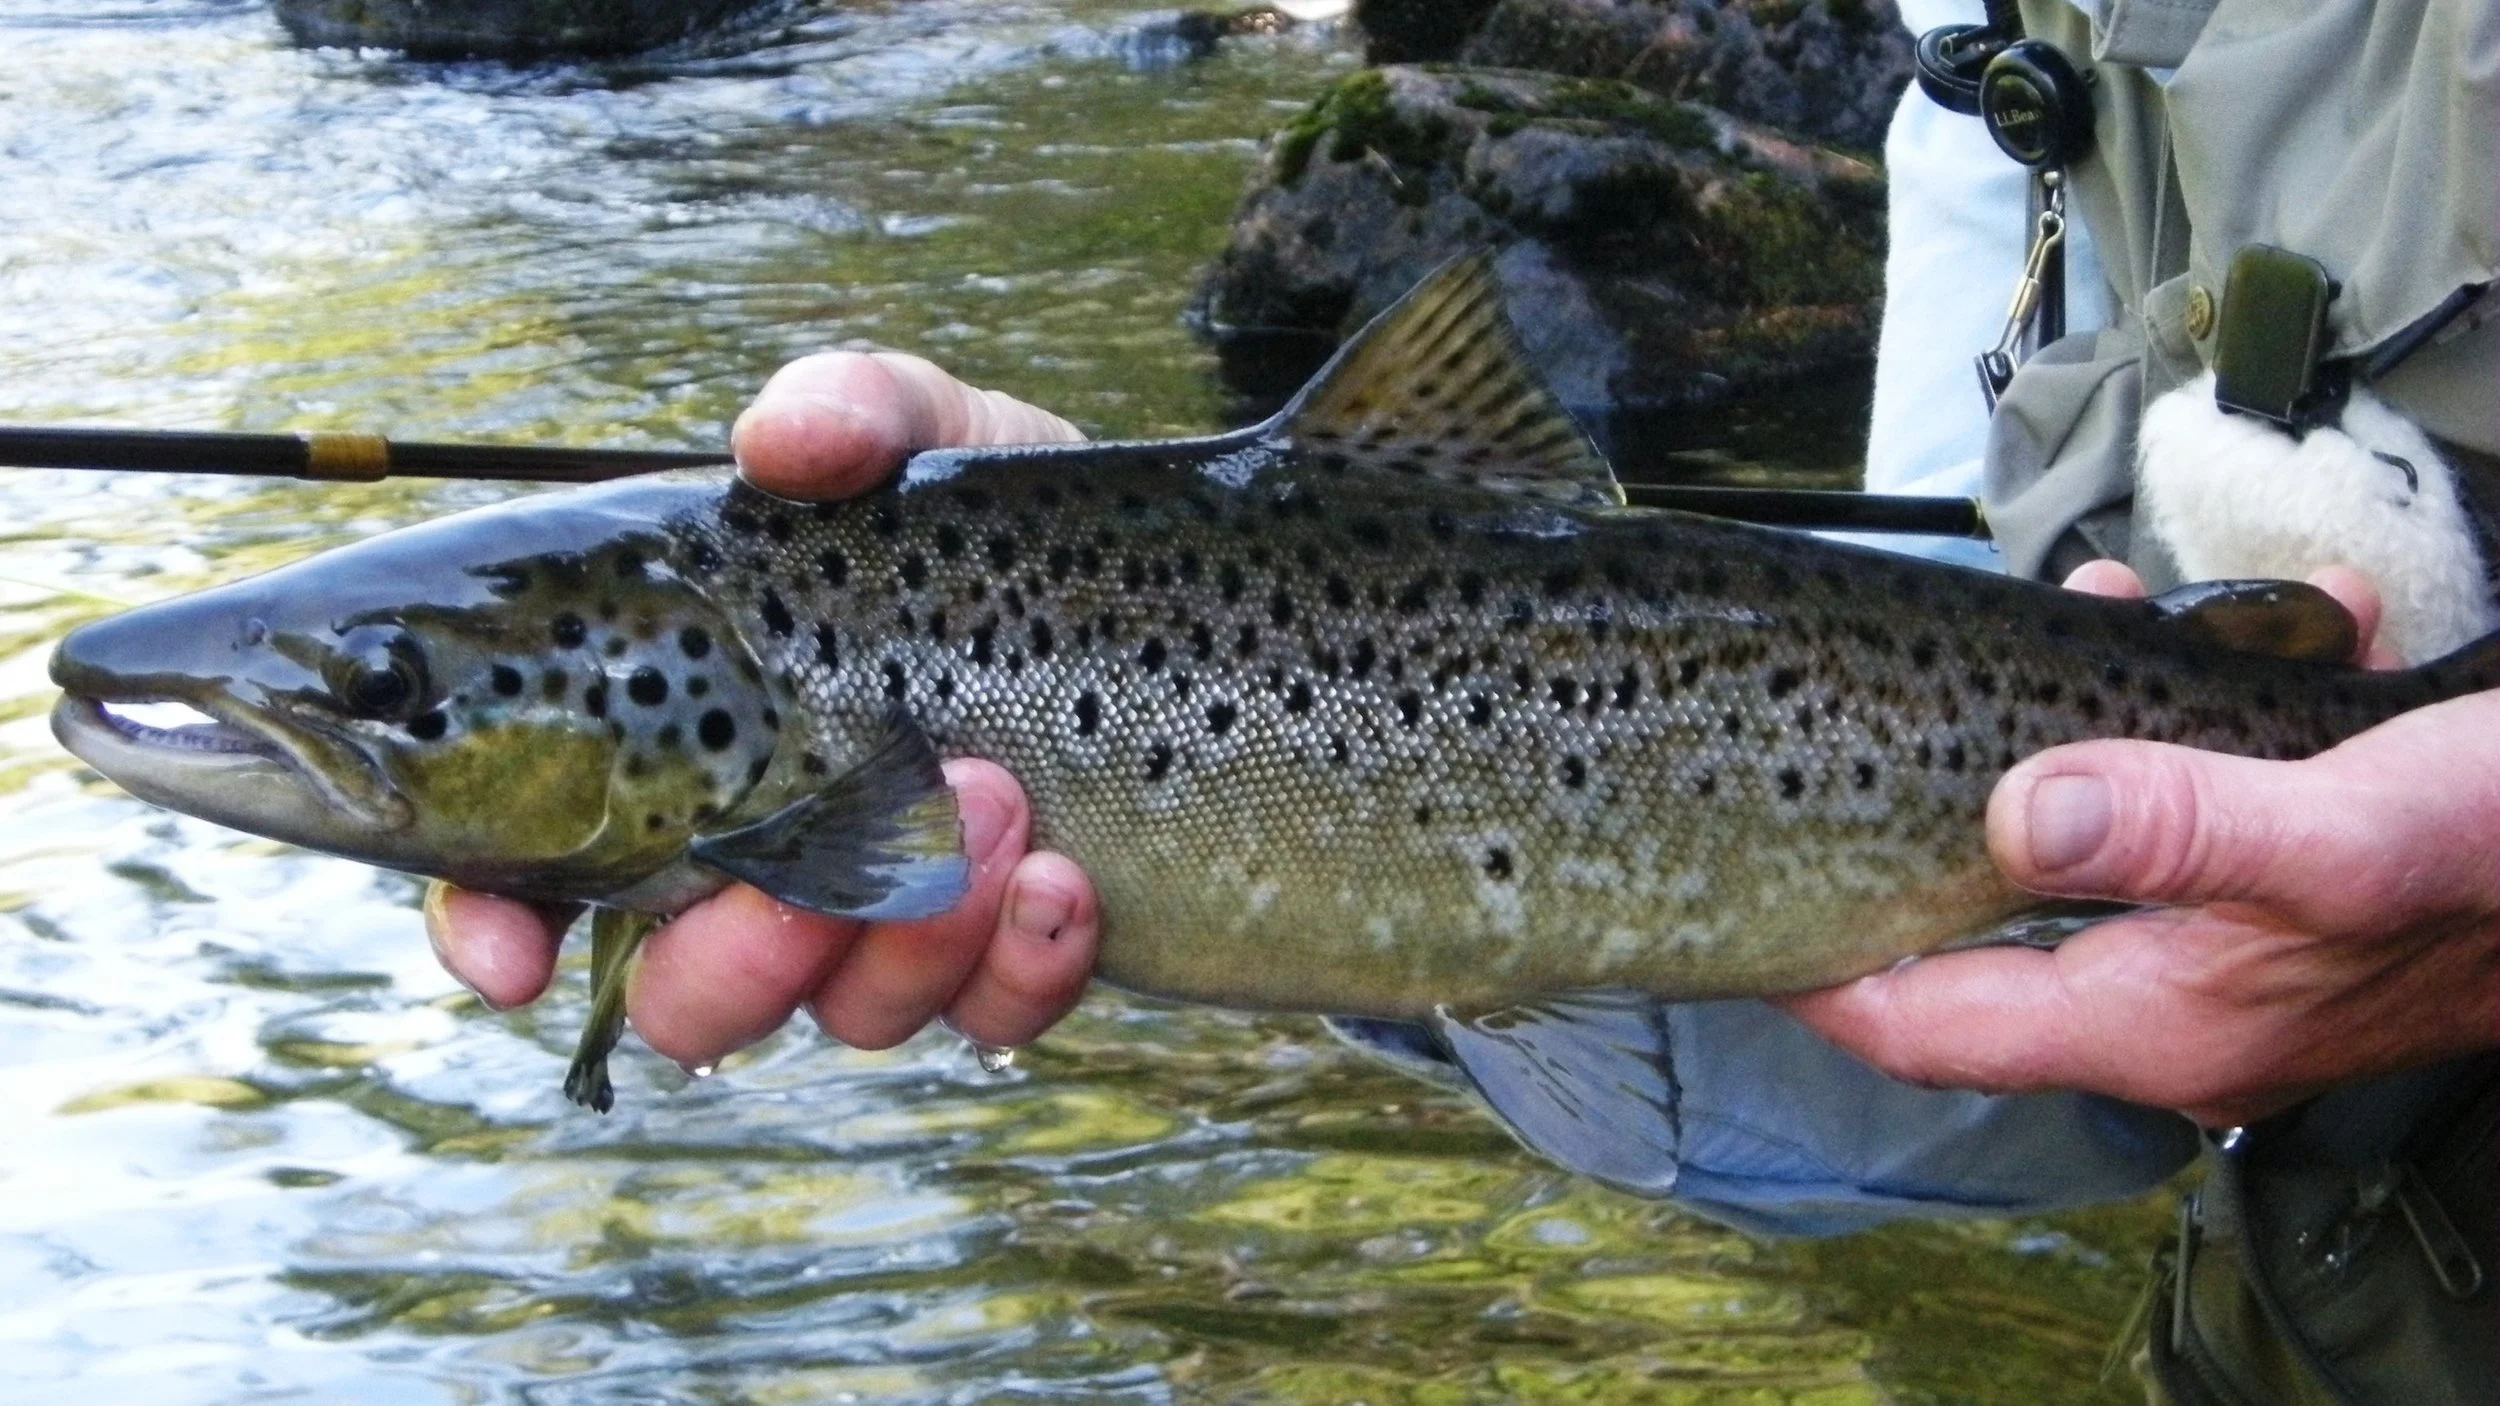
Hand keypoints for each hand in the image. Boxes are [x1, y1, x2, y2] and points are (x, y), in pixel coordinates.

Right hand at [427, 352, 1103, 1069]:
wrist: (1187, 588)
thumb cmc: (1008, 513)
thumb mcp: (934, 430)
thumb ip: (851, 408)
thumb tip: (776, 440)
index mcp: (687, 743)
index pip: (532, 871)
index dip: (492, 927)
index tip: (513, 952)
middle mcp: (771, 858)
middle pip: (684, 996)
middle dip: (738, 959)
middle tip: (819, 865)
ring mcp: (893, 924)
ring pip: (843, 1015)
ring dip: (906, 935)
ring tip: (996, 797)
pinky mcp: (1012, 958)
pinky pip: (991, 1020)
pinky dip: (1022, 966)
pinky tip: (1069, 880)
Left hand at [1780, 563, 2499, 1126]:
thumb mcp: (2338, 832)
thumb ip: (2172, 827)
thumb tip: (2010, 810)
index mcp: (2152, 1018)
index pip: (1917, 1023)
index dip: (1811, 963)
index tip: (1728, 883)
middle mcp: (2168, 997)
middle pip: (1977, 923)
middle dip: (1931, 804)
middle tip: (1884, 704)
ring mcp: (2223, 942)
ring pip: (2074, 837)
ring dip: (2065, 727)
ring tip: (2089, 614)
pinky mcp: (2279, 877)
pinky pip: (2178, 794)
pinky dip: (2177, 707)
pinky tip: (2230, 620)